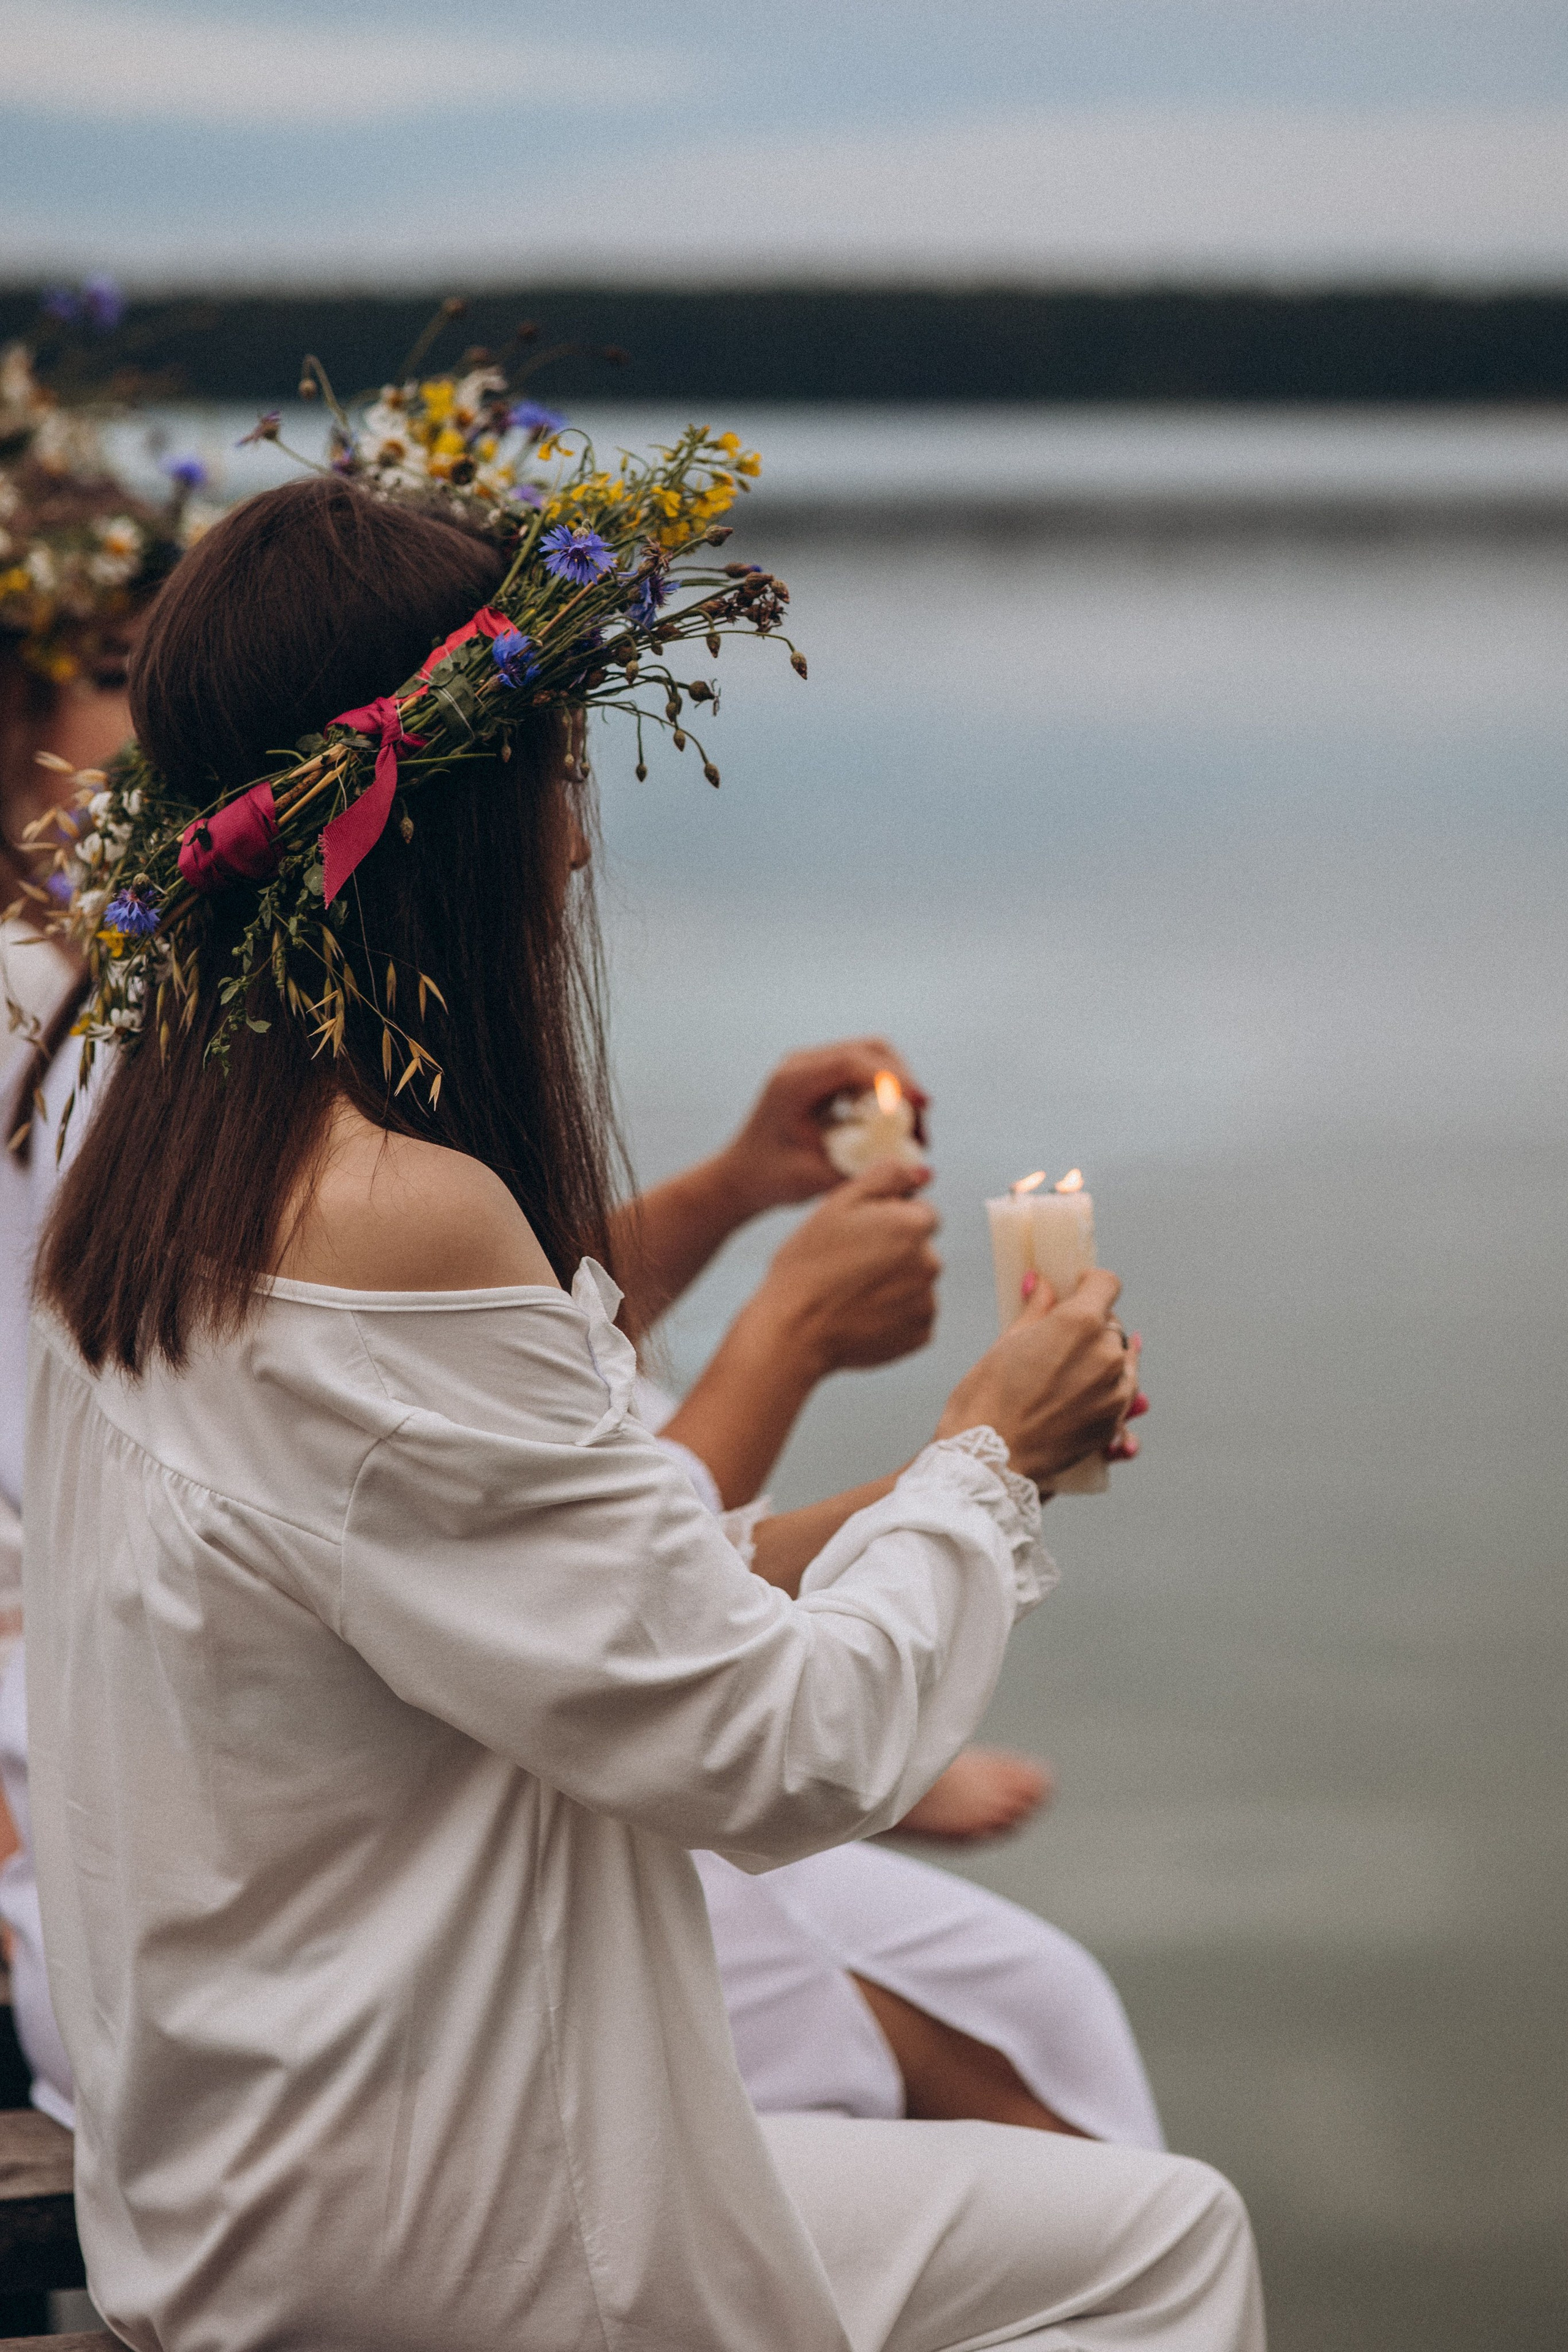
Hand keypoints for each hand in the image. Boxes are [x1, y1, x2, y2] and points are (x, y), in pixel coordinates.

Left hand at [720, 1039, 928, 1218]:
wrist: (741, 1176)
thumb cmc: (771, 1181)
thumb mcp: (816, 1181)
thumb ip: (866, 1174)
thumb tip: (922, 1174)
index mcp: (793, 1082)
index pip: (852, 1064)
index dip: (894, 1080)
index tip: (923, 1104)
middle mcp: (802, 1064)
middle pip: (870, 1051)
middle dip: (903, 1083)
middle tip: (921, 1125)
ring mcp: (811, 1065)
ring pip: (872, 1056)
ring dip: (898, 1086)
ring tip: (912, 1130)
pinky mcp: (821, 1074)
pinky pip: (863, 1068)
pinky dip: (885, 1090)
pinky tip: (893, 1123)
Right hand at [750, 1161, 940, 1379]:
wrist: (794, 1332)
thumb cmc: (809, 1263)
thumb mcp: (838, 1204)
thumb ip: (885, 1177)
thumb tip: (921, 1172)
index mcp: (915, 1226)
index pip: (917, 1211)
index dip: (886, 1219)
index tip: (857, 1235)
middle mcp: (932, 1264)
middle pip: (919, 1247)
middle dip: (893, 1250)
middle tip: (848, 1264)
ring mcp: (927, 1303)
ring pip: (914, 1282)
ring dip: (893, 1283)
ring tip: (850, 1292)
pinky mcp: (920, 1335)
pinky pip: (911, 1315)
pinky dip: (892, 1314)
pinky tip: (860, 1314)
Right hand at [936, 1268, 1136, 1488]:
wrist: (987, 1458)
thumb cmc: (987, 1397)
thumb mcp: (1007, 1341)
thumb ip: (1037, 1310)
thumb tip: (1042, 1283)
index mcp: (1080, 1323)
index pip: (1107, 1283)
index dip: (1090, 1284)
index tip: (1076, 1290)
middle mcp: (1107, 1353)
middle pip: (1112, 1323)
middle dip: (1091, 1325)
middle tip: (1059, 1338)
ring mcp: (1116, 1390)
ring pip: (1122, 1358)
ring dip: (1103, 1357)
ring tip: (1068, 1371)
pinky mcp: (1115, 1422)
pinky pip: (1123, 1394)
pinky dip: (1107, 1388)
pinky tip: (1080, 1394)